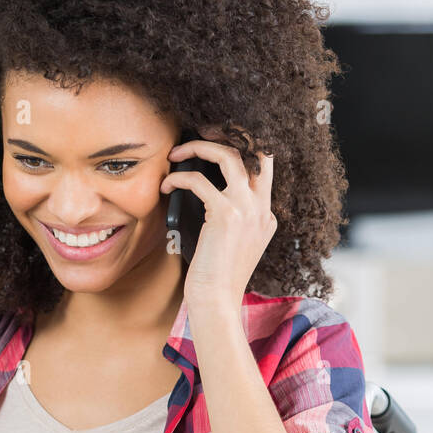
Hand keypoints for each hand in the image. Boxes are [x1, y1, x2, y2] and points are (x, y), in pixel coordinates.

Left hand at [160, 129, 276, 315]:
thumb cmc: (215, 278)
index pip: (263, 167)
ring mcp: (247, 210)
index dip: (242, 147)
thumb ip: (231, 219)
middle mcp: (262, 209)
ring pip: (230, 155)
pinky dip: (178, 177)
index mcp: (266, 216)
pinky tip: (166, 186)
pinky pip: (199, 180)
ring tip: (175, 154)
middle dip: (230, 132)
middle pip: (257, 149)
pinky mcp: (226, 215)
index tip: (215, 142)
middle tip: (201, 130)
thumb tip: (206, 197)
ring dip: (199, 147)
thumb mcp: (232, 245)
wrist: (216, 302)